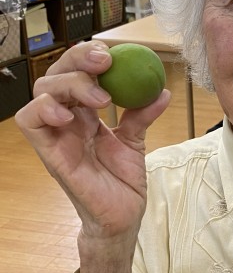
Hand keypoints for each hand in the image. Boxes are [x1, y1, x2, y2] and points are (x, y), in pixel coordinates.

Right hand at [15, 41, 170, 242]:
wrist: (121, 217)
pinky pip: (30, 121)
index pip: (78, 72)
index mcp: (86, 112)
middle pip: (57, 73)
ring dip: (69, 84)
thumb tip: (162, 91)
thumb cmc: (122, 182)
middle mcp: (68, 118)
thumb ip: (143, 115)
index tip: (113, 55)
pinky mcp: (49, 152)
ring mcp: (56, 134)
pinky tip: (68, 114)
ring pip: (42, 90)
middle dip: (78, 60)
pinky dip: (44, 109)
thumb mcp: (136, 142)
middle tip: (106, 63)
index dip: (89, 57)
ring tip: (100, 98)